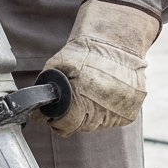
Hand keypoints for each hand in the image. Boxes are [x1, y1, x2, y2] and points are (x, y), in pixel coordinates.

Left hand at [40, 0, 159, 136]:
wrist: (118, 42)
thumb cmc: (86, 51)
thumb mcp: (58, 64)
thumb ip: (47, 89)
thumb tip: (37, 111)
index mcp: (83, 102)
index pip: (66, 126)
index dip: (57, 121)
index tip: (55, 116)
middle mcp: (103, 112)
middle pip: (82, 126)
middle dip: (74, 116)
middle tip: (75, 99)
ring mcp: (119, 114)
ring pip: (98, 123)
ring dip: (92, 112)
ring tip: (91, 92)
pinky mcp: (130, 113)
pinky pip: (113, 118)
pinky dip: (107, 109)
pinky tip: (104, 93)